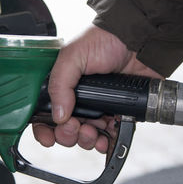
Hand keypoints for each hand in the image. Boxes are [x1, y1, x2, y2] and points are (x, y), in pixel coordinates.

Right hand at [32, 25, 162, 152]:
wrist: (139, 41)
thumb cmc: (105, 40)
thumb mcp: (73, 56)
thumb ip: (60, 84)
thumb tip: (58, 115)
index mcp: (62, 86)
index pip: (44, 114)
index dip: (43, 128)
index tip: (48, 137)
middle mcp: (77, 99)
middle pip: (64, 130)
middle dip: (67, 134)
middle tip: (75, 126)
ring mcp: (97, 108)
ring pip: (84, 137)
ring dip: (85, 140)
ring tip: (92, 130)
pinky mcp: (117, 113)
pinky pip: (108, 137)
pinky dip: (106, 143)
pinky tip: (105, 138)